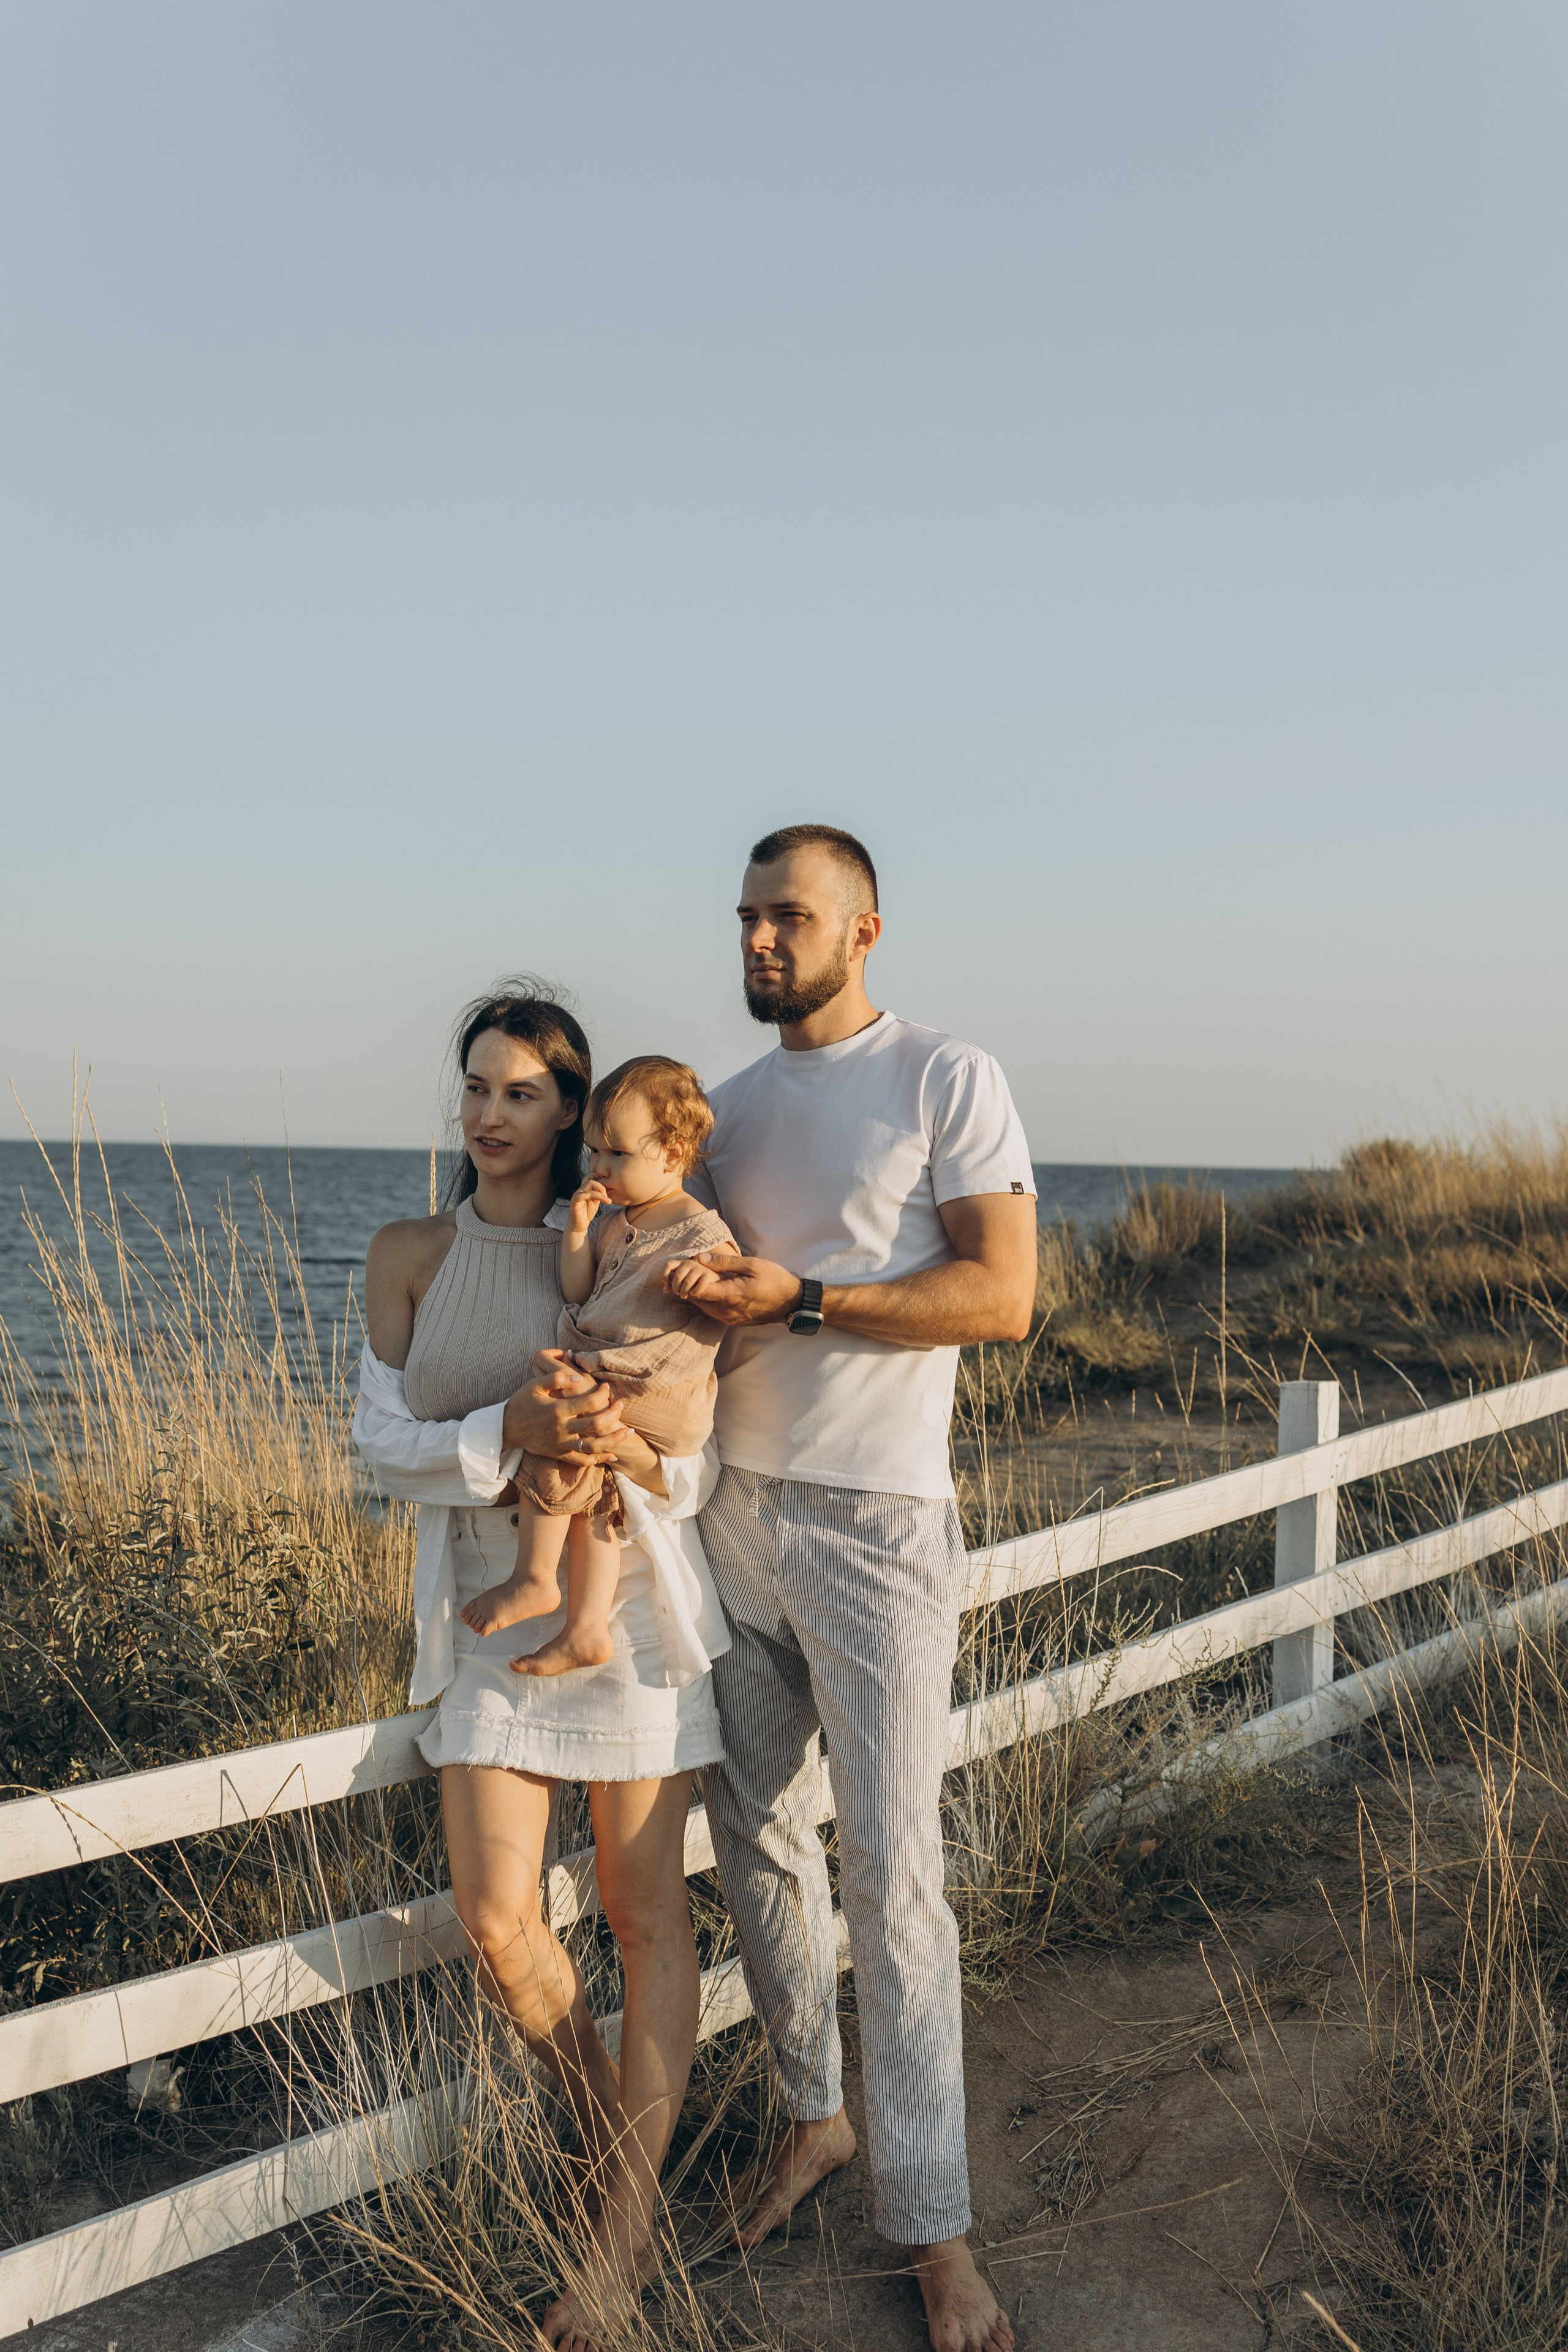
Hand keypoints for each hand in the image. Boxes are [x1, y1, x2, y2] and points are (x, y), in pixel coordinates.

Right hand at [501, 1350, 627, 1463]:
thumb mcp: (534, 1384)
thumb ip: (556, 1377)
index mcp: (557, 1410)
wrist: (505, 1428)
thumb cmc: (521, 1403)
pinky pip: (582, 1461)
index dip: (602, 1394)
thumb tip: (578, 1376)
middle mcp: (562, 1429)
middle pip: (596, 1424)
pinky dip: (599, 1459)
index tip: (607, 1388)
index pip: (588, 1402)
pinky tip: (612, 1454)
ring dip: (613, 1439)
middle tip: (621, 1405)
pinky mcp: (559, 1454)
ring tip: (628, 1432)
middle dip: (613, 1414)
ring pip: (593, 1446)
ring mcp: (561, 1444)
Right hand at [567, 1179, 610, 1234]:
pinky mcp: (574, 1202)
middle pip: (591, 1181)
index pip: (592, 1179)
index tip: (609, 1190)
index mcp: (585, 1190)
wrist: (579, 1226)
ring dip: (600, 1193)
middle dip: (602, 1187)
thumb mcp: (596, 1202)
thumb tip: (606, 1188)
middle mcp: (580, 1191)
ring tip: (608, 1201)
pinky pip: (580, 1195)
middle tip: (608, 1198)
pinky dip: (590, 1195)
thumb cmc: (587, 1214)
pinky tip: (600, 1199)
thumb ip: (599, 1194)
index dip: (601, 1182)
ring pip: (588, 1186)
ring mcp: (576, 1195)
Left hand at [662, 1251, 804, 1327]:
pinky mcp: (733, 1321)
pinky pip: (712, 1312)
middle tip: (686, 1270)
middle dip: (687, 1285)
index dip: (687, 1279)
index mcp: (730, 1295)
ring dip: (695, 1293)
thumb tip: (699, 1258)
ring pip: (703, 1307)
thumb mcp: (751, 1265)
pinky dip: (706, 1301)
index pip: (696, 1290)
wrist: (791, 1302)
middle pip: (696, 1300)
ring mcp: (729, 1319)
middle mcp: (727, 1311)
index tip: (686, 1267)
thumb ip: (724, 1262)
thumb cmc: (774, 1279)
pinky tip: (708, 1289)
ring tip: (695, 1278)